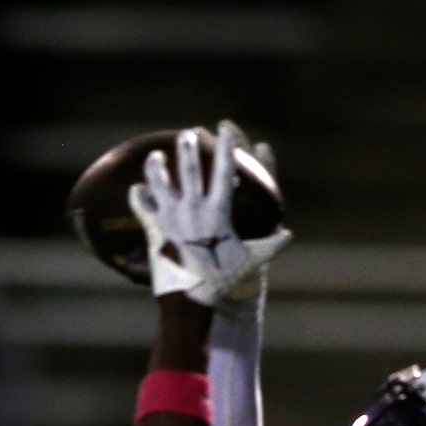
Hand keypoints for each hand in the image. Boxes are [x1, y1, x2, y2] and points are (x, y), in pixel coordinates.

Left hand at [128, 123, 292, 306]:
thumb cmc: (221, 279)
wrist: (190, 299)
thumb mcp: (250, 261)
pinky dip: (139, 198)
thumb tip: (288, 235)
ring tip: (154, 155)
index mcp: (218, 211)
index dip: (226, 145)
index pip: (224, 169)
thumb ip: (270, 246)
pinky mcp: (155, 231)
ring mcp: (171, 219)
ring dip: (156, 167)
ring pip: (160, 183)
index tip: (224, 127)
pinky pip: (143, 209)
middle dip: (188, 148)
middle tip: (187, 133)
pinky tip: (136, 190)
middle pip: (188, 169)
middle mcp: (193, 209)